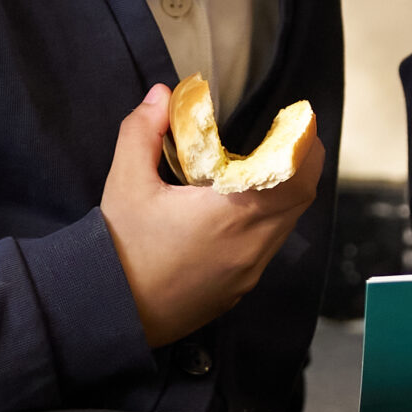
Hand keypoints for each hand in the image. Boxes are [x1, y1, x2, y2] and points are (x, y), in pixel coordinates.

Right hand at [102, 84, 323, 347]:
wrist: (106, 315)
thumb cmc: (118, 248)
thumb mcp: (126, 183)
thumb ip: (143, 132)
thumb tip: (162, 96)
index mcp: (234, 214)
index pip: (296, 175)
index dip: (305, 145)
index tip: (298, 121)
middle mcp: (252, 246)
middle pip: (299, 199)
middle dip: (299, 165)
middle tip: (284, 138)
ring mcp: (248, 273)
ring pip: (284, 226)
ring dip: (282, 195)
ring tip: (258, 171)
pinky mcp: (237, 290)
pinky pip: (265, 249)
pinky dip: (264, 223)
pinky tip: (234, 212)